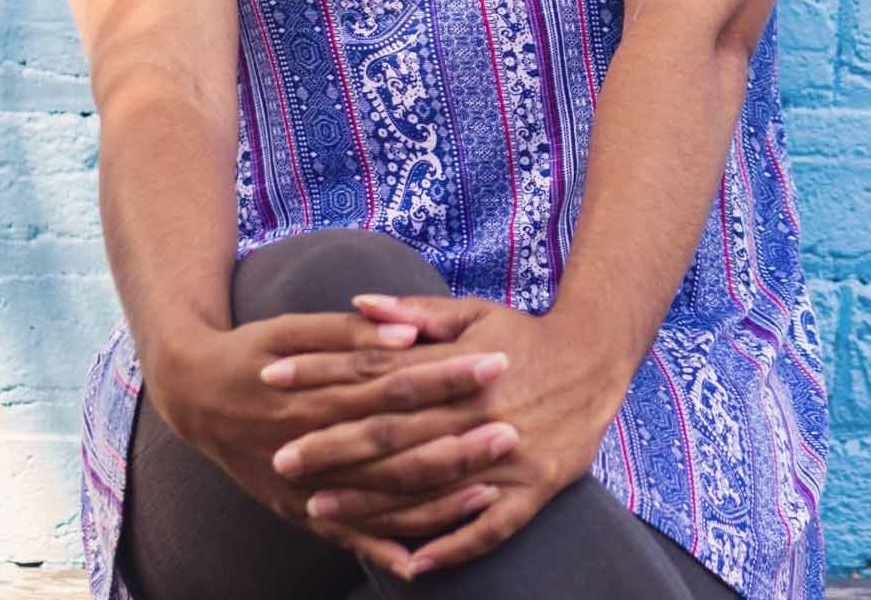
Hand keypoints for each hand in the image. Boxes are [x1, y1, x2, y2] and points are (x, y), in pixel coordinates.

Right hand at [140, 310, 521, 562]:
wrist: (191, 397)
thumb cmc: (250, 351)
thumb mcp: (292, 329)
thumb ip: (350, 335)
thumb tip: (407, 335)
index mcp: (316, 393)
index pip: (396, 385)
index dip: (447, 375)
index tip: (497, 362)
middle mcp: (312, 446)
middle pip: (397, 448)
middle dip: (457, 441)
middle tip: (511, 431)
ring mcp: (304, 486)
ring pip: (381, 501)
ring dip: (437, 501)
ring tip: (492, 491)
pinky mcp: (297, 512)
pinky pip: (349, 538)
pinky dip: (385, 551)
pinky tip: (425, 561)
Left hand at [268, 291, 630, 579]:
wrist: (598, 358)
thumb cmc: (525, 336)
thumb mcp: (473, 313)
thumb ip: (416, 310)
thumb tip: (357, 304)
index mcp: (456, 369)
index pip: (375, 372)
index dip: (322, 376)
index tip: (272, 380)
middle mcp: (475, 415)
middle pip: (392, 435)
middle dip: (332, 448)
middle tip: (281, 461)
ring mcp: (505, 456)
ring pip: (429, 487)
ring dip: (372, 503)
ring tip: (319, 510)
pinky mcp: (533, 489)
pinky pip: (488, 529)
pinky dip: (449, 547)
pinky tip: (410, 566)